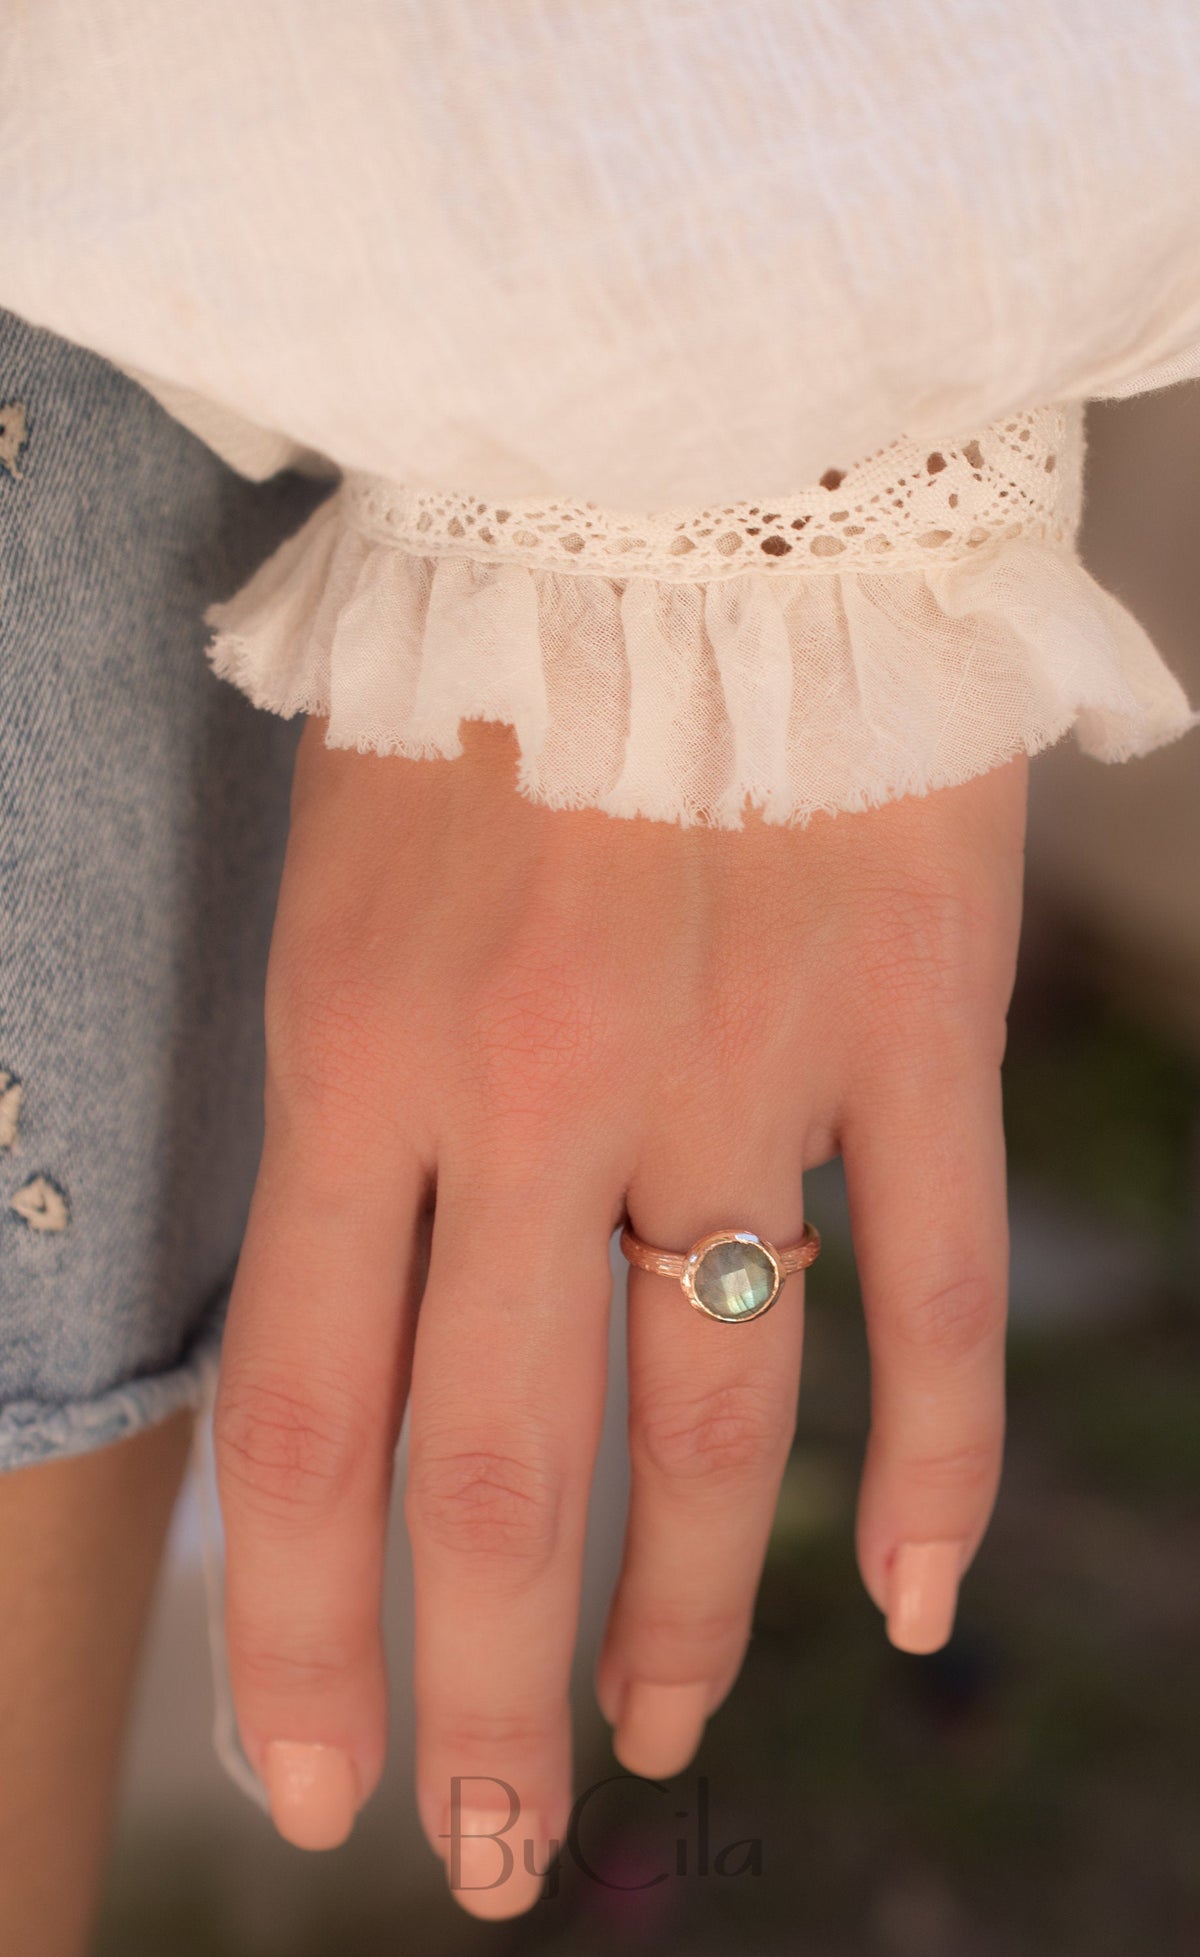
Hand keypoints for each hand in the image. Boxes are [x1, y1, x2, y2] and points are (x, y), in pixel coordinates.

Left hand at [212, 717, 1025, 1916]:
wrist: (691, 460)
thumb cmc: (481, 645)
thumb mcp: (332, 850)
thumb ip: (339, 1078)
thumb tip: (354, 1282)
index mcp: (363, 1048)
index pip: (310, 1422)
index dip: (304, 1644)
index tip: (322, 1785)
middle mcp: (543, 1094)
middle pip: (504, 1477)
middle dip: (490, 1696)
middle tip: (496, 1846)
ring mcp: (742, 1068)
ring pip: (719, 1419)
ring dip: (688, 1612)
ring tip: (657, 1733)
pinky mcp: (905, 1020)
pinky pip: (931, 1287)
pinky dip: (933, 1458)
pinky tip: (914, 1588)